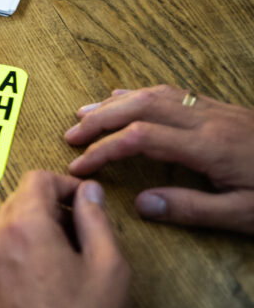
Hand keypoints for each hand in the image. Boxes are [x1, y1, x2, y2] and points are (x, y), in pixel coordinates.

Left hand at [0, 171, 130, 307]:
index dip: (64, 185)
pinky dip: (11, 258)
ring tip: (59, 264)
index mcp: (24, 228)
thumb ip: (95, 219)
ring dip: (28, 235)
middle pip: (16, 203)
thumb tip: (88, 191)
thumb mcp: (108, 267)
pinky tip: (37, 286)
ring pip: (1, 231)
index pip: (36, 180)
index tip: (81, 201)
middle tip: (76, 235)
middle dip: (46, 209)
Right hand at [65, 85, 253, 232]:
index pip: (141, 139)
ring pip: (154, 93)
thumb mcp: (244, 215)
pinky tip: (125, 98)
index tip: (80, 168)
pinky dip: (139, 94)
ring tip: (85, 114)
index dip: (104, 151)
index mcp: (209, 147)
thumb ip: (191, 209)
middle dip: (100, 120)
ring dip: (115, 102)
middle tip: (70, 136)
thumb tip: (141, 203)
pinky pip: (171, 92)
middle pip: (140, 107)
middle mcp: (207, 120)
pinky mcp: (222, 108)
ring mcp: (214, 109)